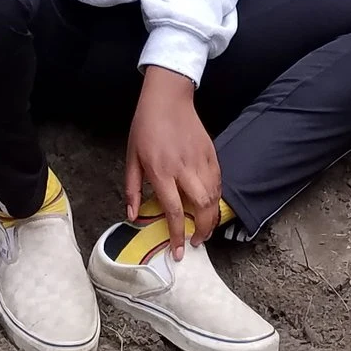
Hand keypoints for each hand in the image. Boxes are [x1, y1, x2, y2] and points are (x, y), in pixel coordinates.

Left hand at [124, 67, 221, 257]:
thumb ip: (133, 190)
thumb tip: (132, 217)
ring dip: (212, 216)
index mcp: (161, 171)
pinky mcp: (211, 152)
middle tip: (197, 242)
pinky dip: (216, 197)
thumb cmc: (145, 127)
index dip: (177, 235)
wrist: (168, 98)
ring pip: (214, 196)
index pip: (173, 211)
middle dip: (203, 230)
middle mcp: (184, 168)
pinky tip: (210, 204)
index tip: (179, 252)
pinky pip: (218, 181)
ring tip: (205, 228)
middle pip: (202, 207)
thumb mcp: (131, 158)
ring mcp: (200, 160)